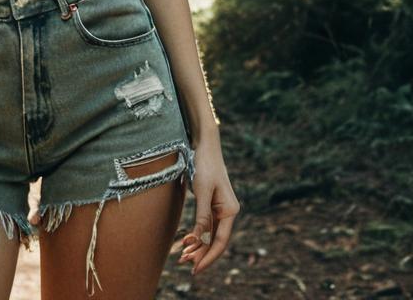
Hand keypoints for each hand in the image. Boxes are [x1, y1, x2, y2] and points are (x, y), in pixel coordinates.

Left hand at [176, 139, 239, 275]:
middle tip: (183, 264)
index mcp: (230, 210)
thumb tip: (197, 241)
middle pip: (215, 241)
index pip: (220, 241)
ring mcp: (220, 210)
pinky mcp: (211, 205)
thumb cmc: (205, 165)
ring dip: (197, 247)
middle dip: (201, 254)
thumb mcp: (202, 190)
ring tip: (182, 257)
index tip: (195, 268)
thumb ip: (201, 216)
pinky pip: (205, 226)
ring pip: (209, 235)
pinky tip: (186, 243)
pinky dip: (196, 235)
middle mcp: (228, 212)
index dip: (208, 257)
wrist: (205, 145)